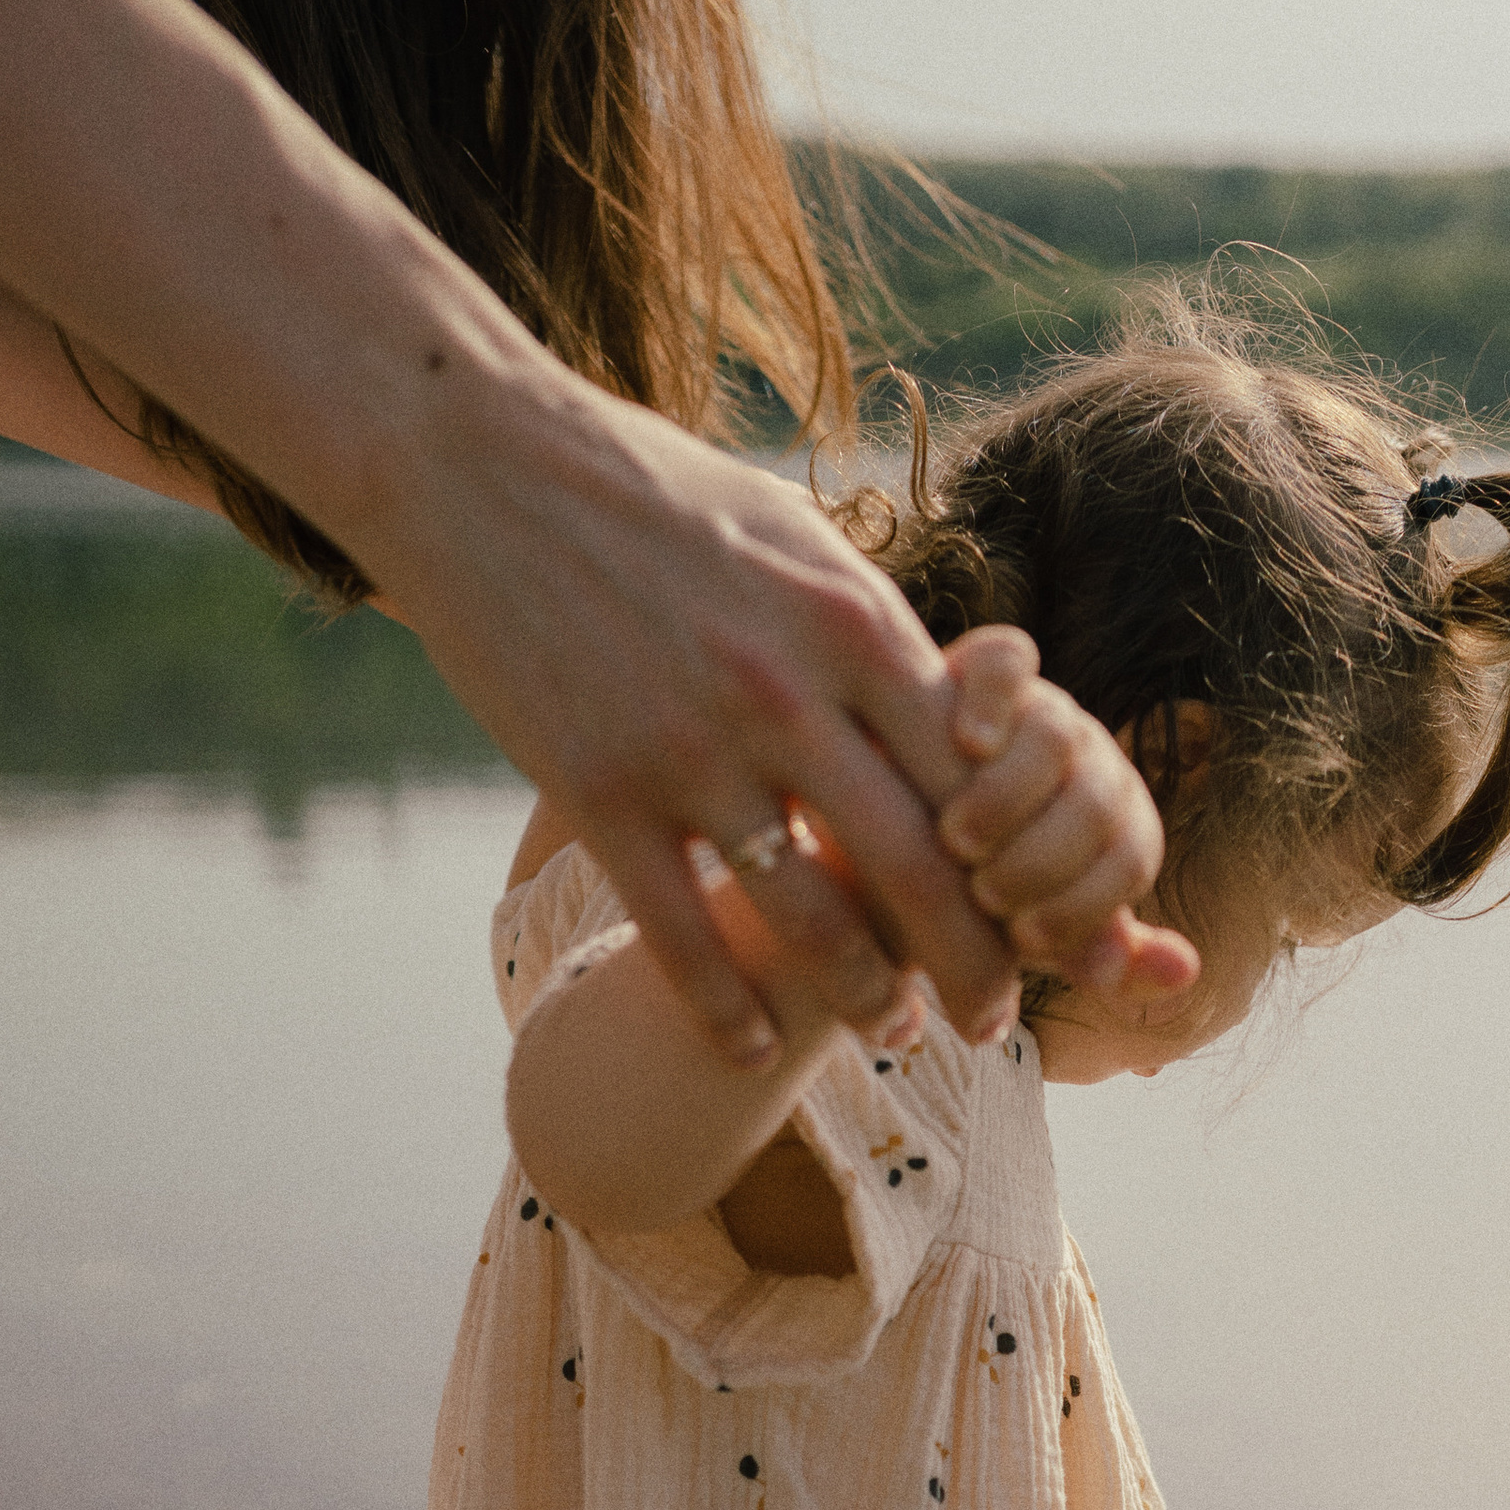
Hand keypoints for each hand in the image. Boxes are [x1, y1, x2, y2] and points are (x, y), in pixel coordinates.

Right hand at [366, 381, 1071, 1062]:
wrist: (473, 457)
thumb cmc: (651, 491)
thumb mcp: (792, 537)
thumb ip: (870, 633)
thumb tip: (952, 710)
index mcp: (850, 624)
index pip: (974, 779)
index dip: (1018, 868)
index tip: (1037, 925)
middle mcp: (784, 693)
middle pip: (917, 867)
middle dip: (971, 965)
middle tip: (995, 1024)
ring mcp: (687, 749)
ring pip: (809, 917)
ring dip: (863, 996)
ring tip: (893, 1032)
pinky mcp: (596, 791)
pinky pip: (683, 937)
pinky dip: (727, 1013)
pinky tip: (756, 1052)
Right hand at [937, 628, 1199, 997]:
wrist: (881, 841)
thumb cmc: (964, 904)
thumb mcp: (1027, 941)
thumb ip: (1100, 957)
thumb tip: (1185, 970)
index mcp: (1116, 829)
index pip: (1129, 859)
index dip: (1083, 905)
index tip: (1022, 939)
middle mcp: (1090, 765)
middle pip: (1097, 801)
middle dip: (1043, 859)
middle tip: (984, 893)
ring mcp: (1042, 711)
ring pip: (1056, 736)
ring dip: (1009, 795)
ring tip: (956, 841)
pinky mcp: (985, 667)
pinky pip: (1008, 660)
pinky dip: (993, 698)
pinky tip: (966, 743)